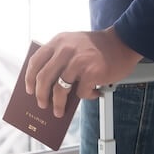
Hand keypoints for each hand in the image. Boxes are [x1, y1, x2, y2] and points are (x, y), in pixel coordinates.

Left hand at [24, 27, 142, 117]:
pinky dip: (85, 96)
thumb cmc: (98, 47)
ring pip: (59, 89)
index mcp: (59, 41)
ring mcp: (78, 61)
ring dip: (58, 104)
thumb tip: (48, 87)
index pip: (36, 61)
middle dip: (40, 95)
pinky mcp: (91, 72)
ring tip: (59, 111)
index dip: (29, 78)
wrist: (124, 42)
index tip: (29, 90)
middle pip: (44, 78)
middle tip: (42, 105)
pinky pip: (81, 92)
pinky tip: (92, 93)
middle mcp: (66, 49)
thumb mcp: (74, 43)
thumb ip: (61, 58)